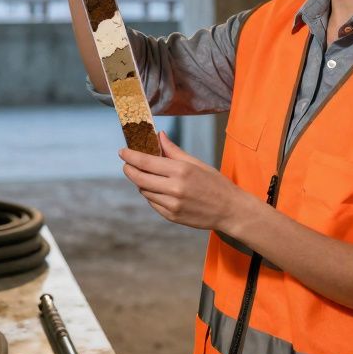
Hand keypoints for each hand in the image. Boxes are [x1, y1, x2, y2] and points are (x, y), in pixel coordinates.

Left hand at [120, 131, 249, 231]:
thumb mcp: (197, 163)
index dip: (130, 156)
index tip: (122, 152)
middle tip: (127, 164)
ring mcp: (172, 204)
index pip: (146, 161)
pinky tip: (158, 190)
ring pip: (144, 191)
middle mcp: (174, 188)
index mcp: (181, 170)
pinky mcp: (171, 216)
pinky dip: (151, 195)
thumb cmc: (216, 183)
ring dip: (141, 183)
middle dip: (129, 169)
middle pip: (139, 178)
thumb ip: (174, 151)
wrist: (230, 210)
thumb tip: (159, 136)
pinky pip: (152, 203)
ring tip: (148, 176)